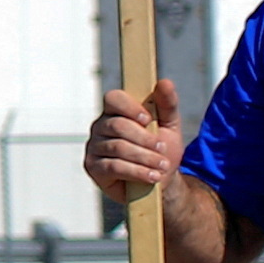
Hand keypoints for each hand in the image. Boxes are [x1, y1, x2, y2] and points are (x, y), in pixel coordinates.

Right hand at [78, 80, 179, 206]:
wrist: (160, 181)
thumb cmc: (162, 150)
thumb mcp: (170, 126)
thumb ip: (167, 104)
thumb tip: (164, 82)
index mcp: (116, 111)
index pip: (113, 99)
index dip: (129, 107)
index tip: (148, 120)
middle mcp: (100, 126)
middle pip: (117, 125)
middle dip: (144, 139)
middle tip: (162, 149)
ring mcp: (94, 147)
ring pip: (118, 147)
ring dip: (144, 158)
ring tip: (162, 166)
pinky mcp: (93, 167)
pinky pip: (113, 167)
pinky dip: (137, 172)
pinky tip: (152, 177)